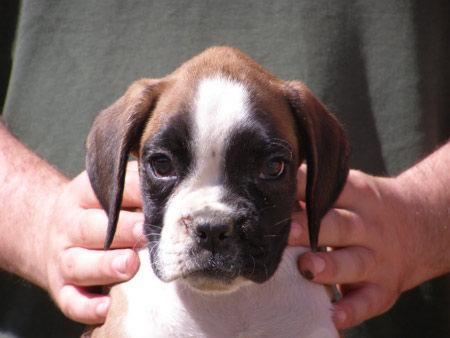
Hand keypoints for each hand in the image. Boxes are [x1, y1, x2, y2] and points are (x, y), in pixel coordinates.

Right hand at [42, 162, 144, 323]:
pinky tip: (106, 307)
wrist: (52, 234)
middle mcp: (68, 226)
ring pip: (79, 264)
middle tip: (145, 232)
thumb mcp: (107, 190)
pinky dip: (87, 307)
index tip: (156, 199)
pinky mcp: (62, 288)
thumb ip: (134, 184)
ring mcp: (63, 259)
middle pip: (89, 227)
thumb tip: (171, 177)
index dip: (131, 195)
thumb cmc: (95, 211)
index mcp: (81, 195)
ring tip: (130, 264)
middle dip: (120, 230)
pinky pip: (71, 300)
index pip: (105, 192)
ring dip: (105, 266)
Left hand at [289, 166, 416, 328]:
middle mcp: (369, 226)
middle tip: (287, 231)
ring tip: (306, 267)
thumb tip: (272, 196)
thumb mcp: (350, 192)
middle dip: (311, 228)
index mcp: (358, 195)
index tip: (281, 190)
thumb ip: (315, 195)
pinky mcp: (384, 288)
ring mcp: (378, 258)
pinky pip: (368, 301)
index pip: (332, 188)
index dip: (306, 188)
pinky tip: (333, 315)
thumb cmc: (366, 208)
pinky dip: (351, 309)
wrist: (422, 224)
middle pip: (340, 226)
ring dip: (329, 266)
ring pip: (354, 263)